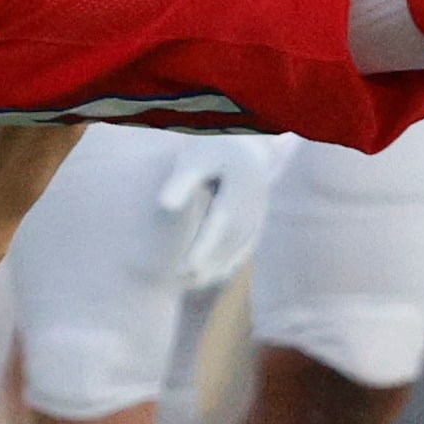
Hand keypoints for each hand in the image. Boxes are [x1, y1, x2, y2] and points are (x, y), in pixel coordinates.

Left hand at [162, 137, 283, 288]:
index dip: (205, 247)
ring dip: (220, 267)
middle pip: (231, 239)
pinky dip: (230, 261)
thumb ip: (180, 182)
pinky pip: (246, 244)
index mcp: (240, 185)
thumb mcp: (193, 158)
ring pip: (241, 245)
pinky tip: (213, 275)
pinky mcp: (259, 217)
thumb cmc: (208, 145)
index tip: (185, 268)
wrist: (240, 139)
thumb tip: (163, 206)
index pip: (221, 222)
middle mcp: (255, 201)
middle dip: (210, 263)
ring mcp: (260, 211)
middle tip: (182, 282)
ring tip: (193, 284)